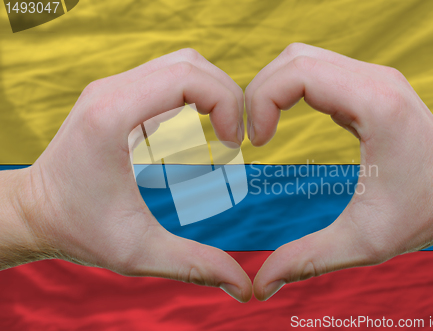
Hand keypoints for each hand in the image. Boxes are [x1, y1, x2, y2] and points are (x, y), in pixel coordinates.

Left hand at [3, 49, 251, 301]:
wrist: (34, 213)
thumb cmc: (78, 229)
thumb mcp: (138, 252)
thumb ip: (194, 265)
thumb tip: (244, 286)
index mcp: (114, 116)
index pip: (188, 77)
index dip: (226, 103)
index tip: (235, 144)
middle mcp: (111, 91)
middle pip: (190, 63)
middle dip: (226, 95)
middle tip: (236, 138)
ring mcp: (112, 88)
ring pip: (180, 64)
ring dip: (212, 92)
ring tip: (223, 132)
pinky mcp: (116, 95)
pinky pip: (167, 76)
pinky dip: (194, 94)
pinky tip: (200, 127)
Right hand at [246, 43, 432, 300]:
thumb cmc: (421, 215)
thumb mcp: (362, 243)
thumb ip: (306, 260)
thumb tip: (259, 286)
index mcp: (376, 106)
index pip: (299, 72)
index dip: (261, 101)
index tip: (255, 143)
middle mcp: (376, 80)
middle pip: (294, 58)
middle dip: (259, 92)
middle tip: (251, 135)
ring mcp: (374, 77)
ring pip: (303, 58)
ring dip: (273, 88)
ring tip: (264, 128)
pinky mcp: (370, 84)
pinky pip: (317, 69)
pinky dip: (291, 88)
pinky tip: (285, 120)